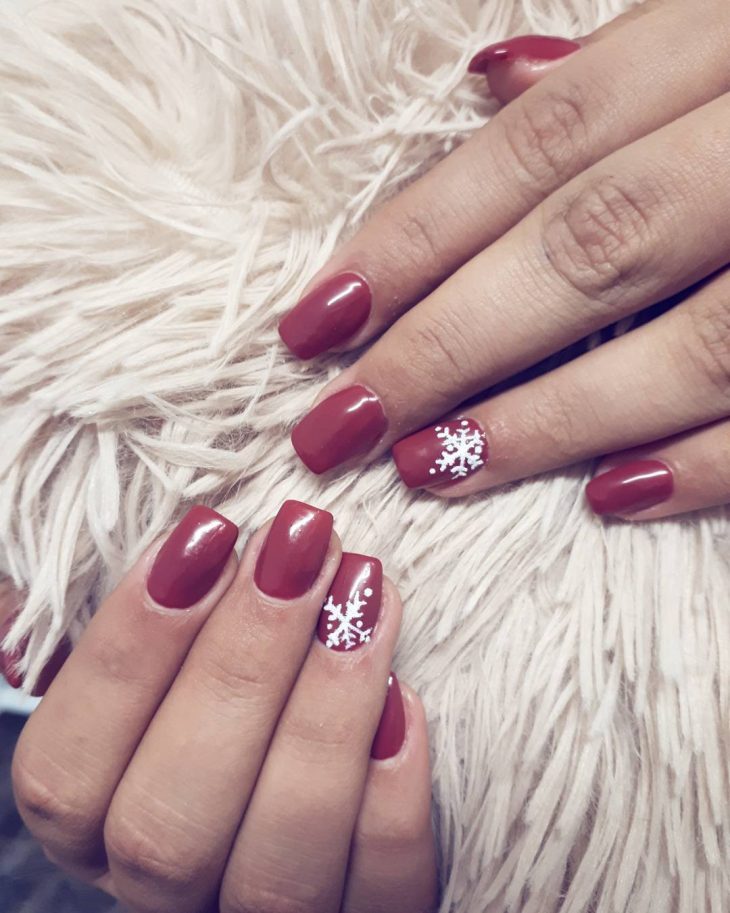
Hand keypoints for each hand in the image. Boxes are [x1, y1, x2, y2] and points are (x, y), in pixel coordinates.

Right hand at [10, 503, 436, 912]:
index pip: (65, 775)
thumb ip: (103, 642)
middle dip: (240, 664)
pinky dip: (391, 804)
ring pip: (276, 872)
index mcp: (91, 826)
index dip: (128, 650)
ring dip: (322, 718)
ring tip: (365, 590)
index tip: (208, 534)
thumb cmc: (211, 686)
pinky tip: (402, 699)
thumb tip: (39, 593)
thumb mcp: (141, 665)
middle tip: (301, 544)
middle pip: (169, 826)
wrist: (299, 749)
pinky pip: (381, 901)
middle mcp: (162, 894)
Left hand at [279, 0, 729, 520]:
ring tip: (433, 467)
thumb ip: (621, 68)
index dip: (414, 239)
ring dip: (547, 418)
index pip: (534, 150)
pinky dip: (705, 463)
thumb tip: (492, 79)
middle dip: (446, 342)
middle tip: (340, 422)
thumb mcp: (727, 25)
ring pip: (687, 339)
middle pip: (584, 245)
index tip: (315, 324)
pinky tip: (606, 502)